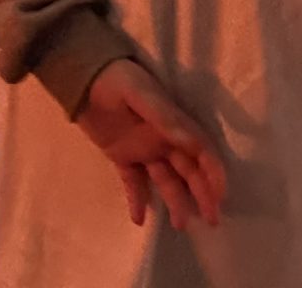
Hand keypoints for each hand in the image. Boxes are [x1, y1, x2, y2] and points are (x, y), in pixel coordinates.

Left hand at [79, 59, 225, 231]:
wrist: (80, 75)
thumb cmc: (116, 78)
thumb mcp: (140, 93)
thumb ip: (165, 118)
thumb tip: (192, 143)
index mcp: (172, 124)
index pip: (201, 152)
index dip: (214, 173)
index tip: (221, 196)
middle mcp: (162, 140)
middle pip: (188, 172)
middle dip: (202, 195)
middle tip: (211, 221)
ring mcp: (142, 149)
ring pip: (165, 181)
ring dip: (174, 202)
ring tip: (179, 225)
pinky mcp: (120, 155)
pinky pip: (132, 181)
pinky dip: (137, 200)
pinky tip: (139, 220)